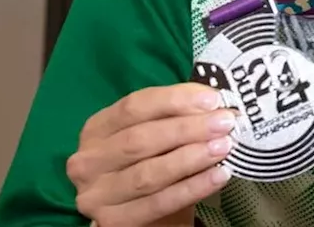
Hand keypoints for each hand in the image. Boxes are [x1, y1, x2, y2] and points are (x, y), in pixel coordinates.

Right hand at [67, 83, 235, 226]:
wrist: (149, 216)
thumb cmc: (154, 162)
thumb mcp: (159, 134)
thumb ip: (177, 114)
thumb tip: (212, 98)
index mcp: (96, 129)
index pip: (134, 107)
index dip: (174, 100)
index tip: (212, 99)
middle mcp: (88, 161)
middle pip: (140, 139)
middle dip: (187, 129)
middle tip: (225, 122)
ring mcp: (96, 195)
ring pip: (148, 173)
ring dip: (191, 157)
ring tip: (224, 147)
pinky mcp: (112, 222)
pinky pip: (158, 203)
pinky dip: (192, 188)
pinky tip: (219, 175)